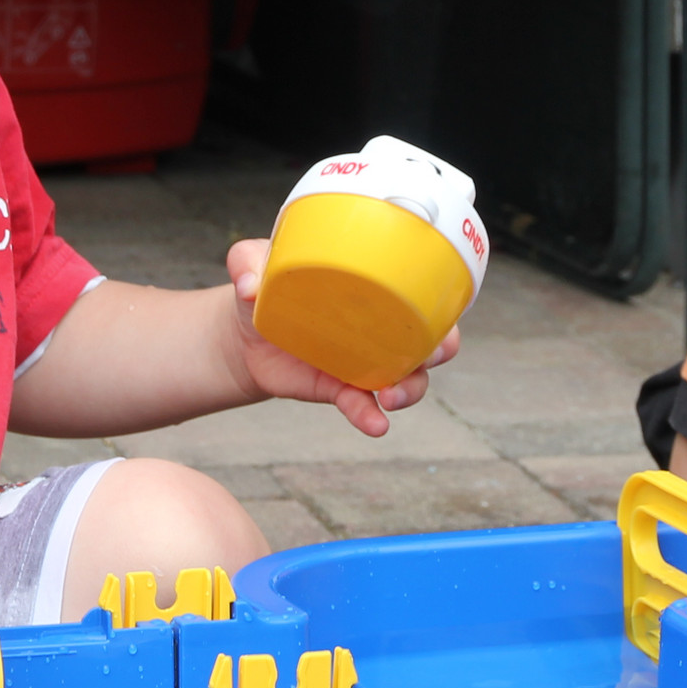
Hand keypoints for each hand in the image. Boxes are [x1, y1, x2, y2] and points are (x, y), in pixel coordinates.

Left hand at [224, 237, 460, 438]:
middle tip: (427, 356)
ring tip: (392, 398)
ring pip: (409, 379)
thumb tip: (251, 287)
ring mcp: (365, 361)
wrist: (242, 332)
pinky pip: (364, 405)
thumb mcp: (253, 261)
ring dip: (410, 390)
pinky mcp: (340, 389)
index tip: (441, 304)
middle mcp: (380, 325)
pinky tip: (375, 426)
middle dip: (441, 349)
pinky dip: (371, 417)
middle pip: (432, 339)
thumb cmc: (264, 284)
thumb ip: (247, 263)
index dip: (443, 297)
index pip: (424, 289)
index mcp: (373, 285)